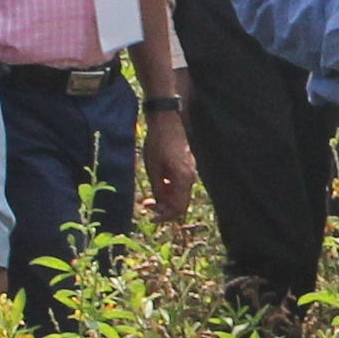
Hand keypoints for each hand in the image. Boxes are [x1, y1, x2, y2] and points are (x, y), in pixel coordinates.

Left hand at [139, 103, 199, 227]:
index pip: (178, 208)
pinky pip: (180, 185)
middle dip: (164, 209)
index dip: (165, 217)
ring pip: (180, 195)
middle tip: (147, 206)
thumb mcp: (153, 168)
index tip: (151, 217)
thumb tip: (159, 204)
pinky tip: (158, 183)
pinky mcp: (187, 166)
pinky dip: (169, 189)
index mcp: (183, 179)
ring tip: (149, 196)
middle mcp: (191, 177)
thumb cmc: (157, 142)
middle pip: (181, 204)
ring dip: (166, 199)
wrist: (167, 120)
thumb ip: (158, 188)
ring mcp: (191, 171)